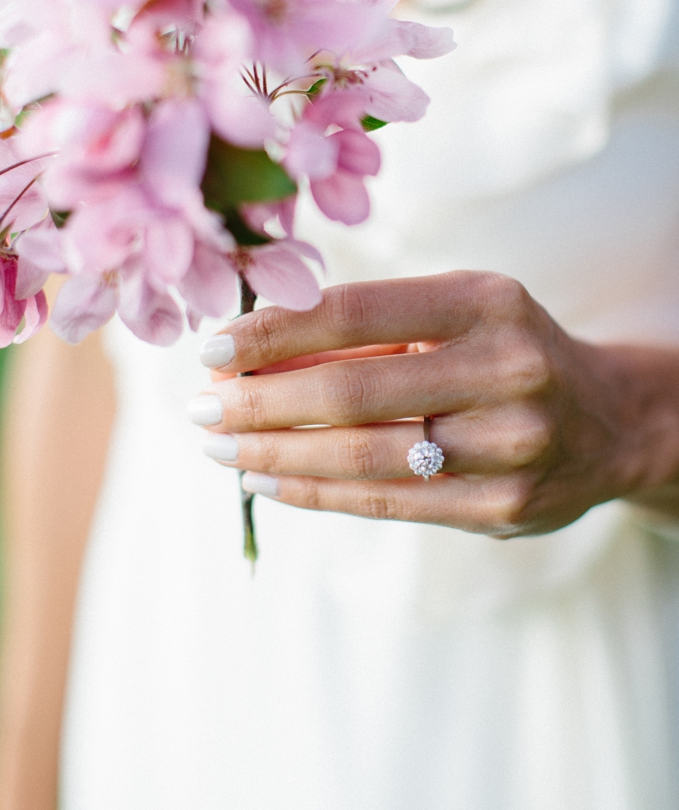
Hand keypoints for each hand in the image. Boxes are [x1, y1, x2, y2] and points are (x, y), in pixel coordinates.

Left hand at [189, 271, 678, 535]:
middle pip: (351, 391)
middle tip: (198, 406)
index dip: (271, 332)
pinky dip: (312, 492)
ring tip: (217, 447)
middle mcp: (507, 370)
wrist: (611, 423)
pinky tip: (262, 482)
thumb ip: (357, 332)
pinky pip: (385, 502)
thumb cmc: (497, 352)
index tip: (210, 347)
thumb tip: (240, 355)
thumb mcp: (446, 315)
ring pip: (362, 456)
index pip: (353, 311)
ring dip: (273, 455)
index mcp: (485, 302)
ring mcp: (510, 446)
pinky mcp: (501, 508)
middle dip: (259, 401)